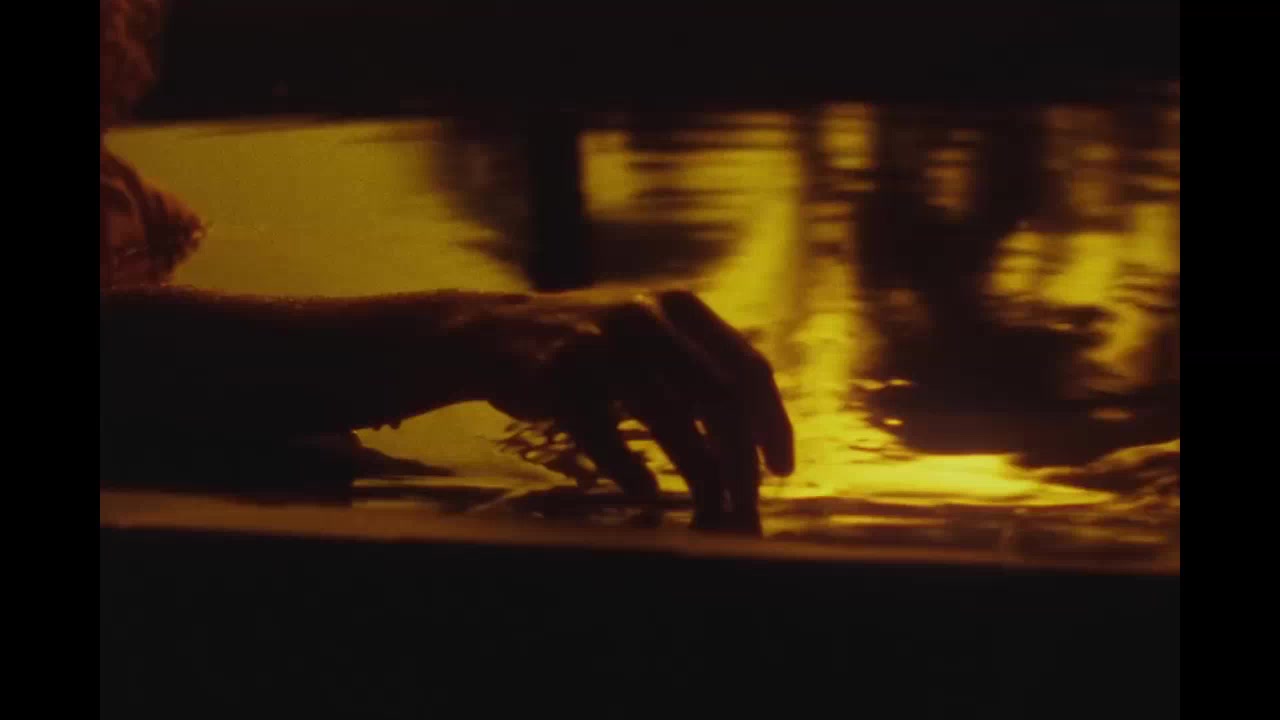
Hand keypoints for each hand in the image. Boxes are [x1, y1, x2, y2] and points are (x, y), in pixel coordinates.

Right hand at [468, 288, 793, 533]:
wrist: (490, 332)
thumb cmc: (586, 347)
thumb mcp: (647, 334)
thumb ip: (697, 369)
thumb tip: (754, 444)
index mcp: (678, 305)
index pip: (748, 367)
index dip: (772, 423)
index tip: (780, 470)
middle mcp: (645, 315)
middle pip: (720, 398)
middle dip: (741, 462)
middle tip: (749, 506)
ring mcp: (599, 343)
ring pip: (671, 420)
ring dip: (700, 476)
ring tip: (711, 513)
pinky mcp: (557, 375)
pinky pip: (605, 436)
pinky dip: (630, 472)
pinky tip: (646, 496)